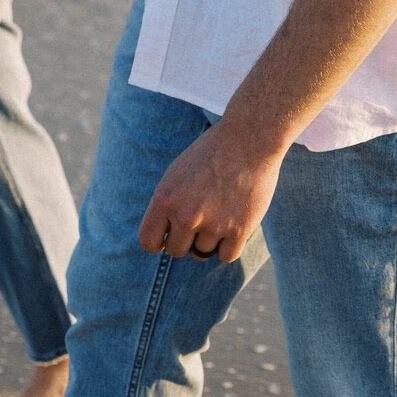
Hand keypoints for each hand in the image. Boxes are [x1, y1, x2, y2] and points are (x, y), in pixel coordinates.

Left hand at [138, 118, 283, 263]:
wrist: (248, 140)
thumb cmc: (210, 155)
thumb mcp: (176, 175)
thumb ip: (166, 206)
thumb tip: (164, 239)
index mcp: (164, 200)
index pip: (148, 241)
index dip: (158, 242)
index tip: (169, 236)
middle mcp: (185, 215)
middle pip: (176, 251)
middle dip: (185, 240)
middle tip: (200, 219)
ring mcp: (212, 225)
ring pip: (202, 253)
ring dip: (209, 239)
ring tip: (220, 211)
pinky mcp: (239, 230)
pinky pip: (226, 256)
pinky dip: (228, 246)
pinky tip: (232, 225)